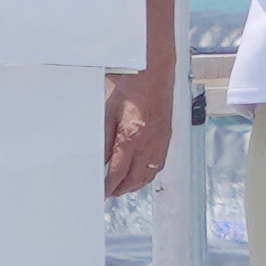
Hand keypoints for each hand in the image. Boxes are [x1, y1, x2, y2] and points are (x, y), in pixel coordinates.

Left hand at [101, 66, 176, 200]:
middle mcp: (149, 144)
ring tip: (122, 187)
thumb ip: (104, 140)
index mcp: (131, 138)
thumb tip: (99, 161)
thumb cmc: (131, 87)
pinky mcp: (167, 138)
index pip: (117, 173)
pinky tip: (140, 174)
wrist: (153, 72)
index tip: (101, 192)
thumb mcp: (108, 113)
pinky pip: (158, 165)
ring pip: (148, 175)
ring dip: (135, 185)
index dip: (108, 186)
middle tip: (109, 193)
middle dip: (121, 190)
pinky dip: (148, 174)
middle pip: (134, 179)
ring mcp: (161, 142)